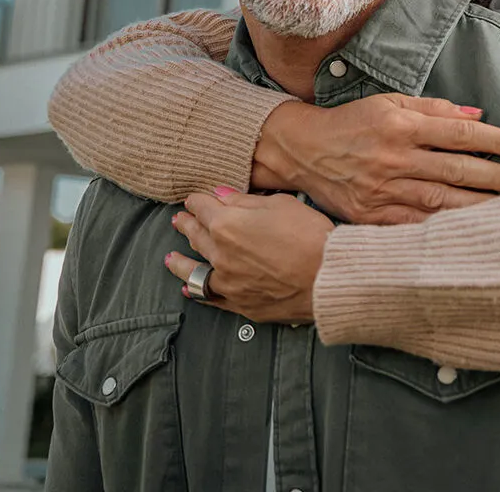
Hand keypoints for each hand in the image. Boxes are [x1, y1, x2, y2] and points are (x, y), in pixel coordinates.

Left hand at [165, 189, 331, 323]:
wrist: (329, 277)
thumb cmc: (310, 236)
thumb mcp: (281, 205)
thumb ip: (246, 202)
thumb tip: (222, 196)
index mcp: (227, 225)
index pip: (203, 208)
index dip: (198, 201)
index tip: (195, 199)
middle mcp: (221, 254)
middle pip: (196, 235)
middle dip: (187, 224)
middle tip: (180, 220)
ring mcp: (228, 282)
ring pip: (194, 270)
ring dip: (180, 261)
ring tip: (171, 257)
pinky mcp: (240, 304)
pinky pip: (209, 297)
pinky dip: (195, 291)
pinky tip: (187, 288)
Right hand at [251, 95, 499, 224]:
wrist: (301, 150)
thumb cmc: (352, 123)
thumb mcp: (390, 103)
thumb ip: (434, 108)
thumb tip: (477, 116)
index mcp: (401, 124)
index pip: (460, 134)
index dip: (497, 142)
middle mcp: (394, 157)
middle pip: (456, 170)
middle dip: (498, 180)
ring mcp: (382, 190)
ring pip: (440, 202)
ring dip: (480, 209)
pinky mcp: (371, 216)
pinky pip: (414, 226)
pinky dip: (443, 231)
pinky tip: (469, 235)